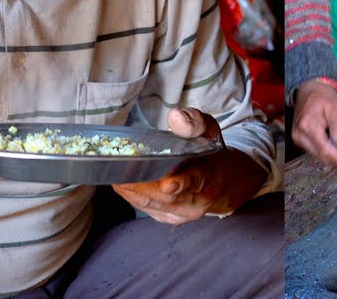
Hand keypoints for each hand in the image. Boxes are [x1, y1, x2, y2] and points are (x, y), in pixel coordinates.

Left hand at [112, 108, 264, 224]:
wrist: (221, 180)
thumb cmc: (209, 151)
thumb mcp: (208, 129)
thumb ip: (195, 122)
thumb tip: (176, 118)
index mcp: (211, 176)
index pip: (197, 180)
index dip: (182, 183)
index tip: (168, 185)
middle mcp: (199, 201)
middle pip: (167, 196)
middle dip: (142, 185)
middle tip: (120, 172)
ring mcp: (184, 213)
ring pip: (153, 204)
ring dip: (132, 191)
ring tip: (114, 176)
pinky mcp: (170, 218)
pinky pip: (147, 208)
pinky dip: (132, 197)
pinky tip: (121, 185)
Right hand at [291, 80, 336, 167]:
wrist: (311, 89)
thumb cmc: (324, 96)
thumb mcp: (336, 109)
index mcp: (307, 126)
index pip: (326, 151)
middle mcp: (299, 135)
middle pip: (322, 157)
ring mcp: (298, 139)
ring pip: (320, 156)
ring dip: (335, 156)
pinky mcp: (299, 140)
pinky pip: (316, 152)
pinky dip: (328, 152)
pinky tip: (336, 145)